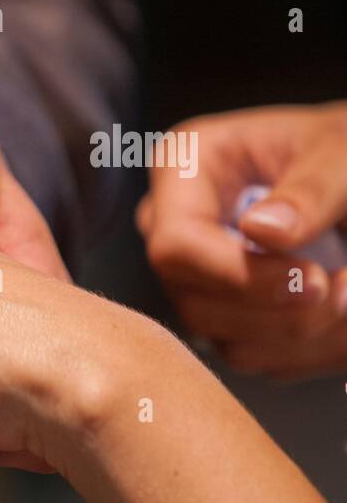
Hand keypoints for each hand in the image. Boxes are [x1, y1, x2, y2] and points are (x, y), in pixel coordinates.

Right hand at [137, 101, 346, 377]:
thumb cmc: (341, 147)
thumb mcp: (340, 151)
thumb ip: (309, 188)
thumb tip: (263, 231)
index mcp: (184, 167)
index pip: (175, 246)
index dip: (239, 275)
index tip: (314, 279)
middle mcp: (174, 227)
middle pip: (194, 303)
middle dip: (280, 313)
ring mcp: (194, 276)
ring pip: (223, 340)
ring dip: (303, 335)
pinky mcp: (223, 312)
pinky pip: (253, 355)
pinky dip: (310, 348)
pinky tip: (343, 314)